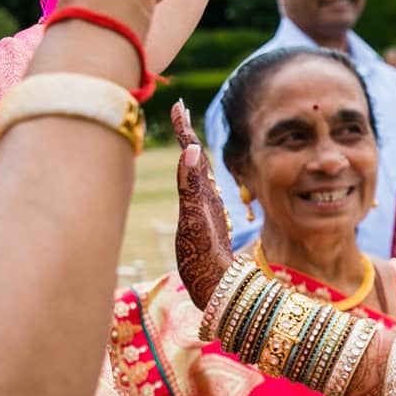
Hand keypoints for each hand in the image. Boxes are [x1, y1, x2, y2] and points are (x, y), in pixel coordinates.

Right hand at [171, 100, 233, 306]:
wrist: (217, 290)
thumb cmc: (201, 260)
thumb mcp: (192, 221)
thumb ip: (189, 186)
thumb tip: (191, 149)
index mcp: (203, 193)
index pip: (193, 152)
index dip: (183, 129)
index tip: (178, 105)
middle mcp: (206, 198)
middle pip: (196, 158)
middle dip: (186, 133)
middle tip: (178, 111)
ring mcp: (206, 210)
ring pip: (198, 173)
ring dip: (190, 151)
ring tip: (184, 137)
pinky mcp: (204, 222)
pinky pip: (196, 189)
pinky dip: (191, 174)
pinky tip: (193, 178)